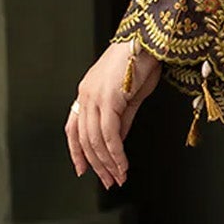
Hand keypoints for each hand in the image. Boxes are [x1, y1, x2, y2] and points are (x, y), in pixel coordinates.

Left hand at [65, 38, 160, 187]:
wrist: (149, 41)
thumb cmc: (142, 62)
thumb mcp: (130, 97)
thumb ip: (120, 119)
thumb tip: (116, 142)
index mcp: (86, 92)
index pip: (73, 128)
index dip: (76, 152)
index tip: (83, 170)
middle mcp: (85, 95)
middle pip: (84, 139)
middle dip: (97, 164)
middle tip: (108, 182)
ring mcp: (94, 97)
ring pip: (95, 140)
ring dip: (108, 163)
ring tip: (119, 178)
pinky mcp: (108, 100)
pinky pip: (110, 135)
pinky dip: (116, 154)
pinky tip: (123, 165)